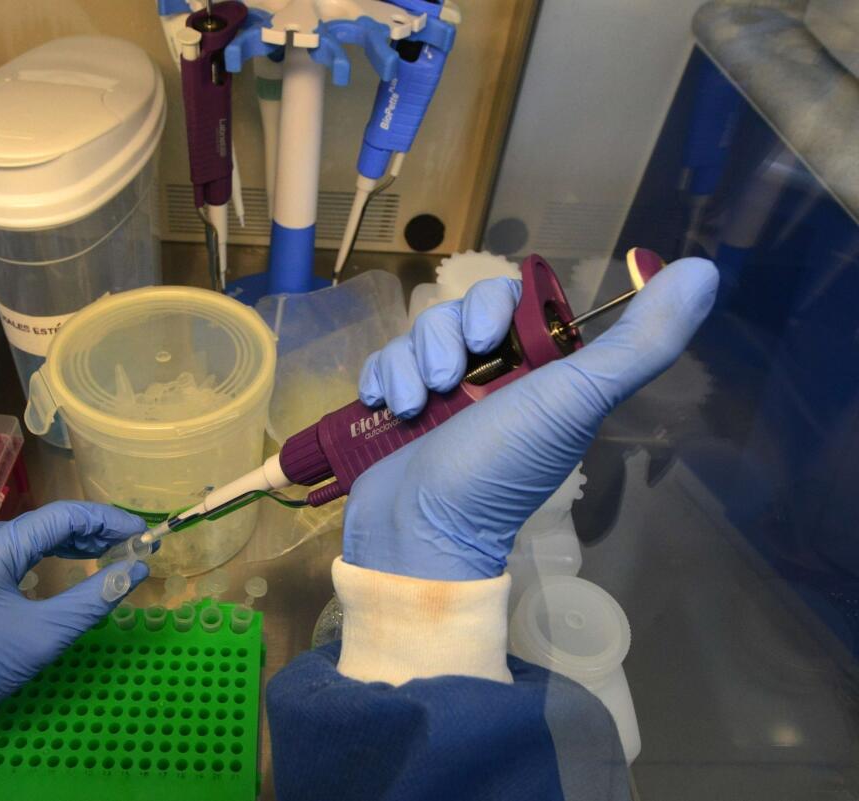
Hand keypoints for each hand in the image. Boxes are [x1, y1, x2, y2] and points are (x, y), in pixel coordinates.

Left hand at [0, 502, 147, 728]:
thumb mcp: (44, 637)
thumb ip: (93, 600)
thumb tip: (136, 569)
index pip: (62, 517)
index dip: (108, 520)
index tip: (144, 533)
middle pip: (50, 521)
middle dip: (96, 531)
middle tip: (137, 546)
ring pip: (37, 533)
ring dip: (77, 540)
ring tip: (116, 552)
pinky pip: (21, 547)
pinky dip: (53, 551)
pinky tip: (79, 559)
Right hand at [345, 258, 718, 579]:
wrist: (420, 530)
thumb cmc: (501, 467)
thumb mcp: (578, 400)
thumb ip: (641, 341)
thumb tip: (702, 271)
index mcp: (539, 372)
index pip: (512, 302)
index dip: (493, 307)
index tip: (489, 338)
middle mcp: (491, 379)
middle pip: (459, 313)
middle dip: (445, 337)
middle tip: (449, 382)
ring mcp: (441, 395)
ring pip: (418, 335)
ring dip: (411, 363)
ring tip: (415, 407)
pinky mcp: (400, 409)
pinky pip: (385, 362)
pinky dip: (382, 377)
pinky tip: (386, 404)